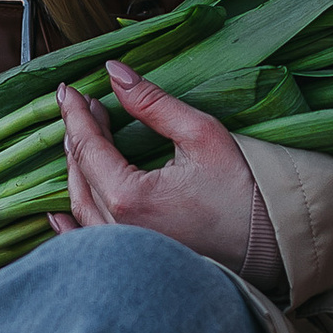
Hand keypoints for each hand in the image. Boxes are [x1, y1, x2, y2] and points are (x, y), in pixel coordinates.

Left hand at [53, 64, 287, 297]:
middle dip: (77, 136)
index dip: (76, 114)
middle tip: (82, 106)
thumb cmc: (245, 192)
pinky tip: (59, 210)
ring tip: (80, 140)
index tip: (68, 89)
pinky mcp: (135, 260)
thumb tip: (115, 72)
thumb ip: (153, 103)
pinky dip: (70, 222)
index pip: (88, 147)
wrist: (274, 246)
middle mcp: (118, 229)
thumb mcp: (201, 135)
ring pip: (79, 205)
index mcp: (129, 197)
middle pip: (79, 174)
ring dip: (74, 170)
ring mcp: (124, 250)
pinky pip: (88, 241)